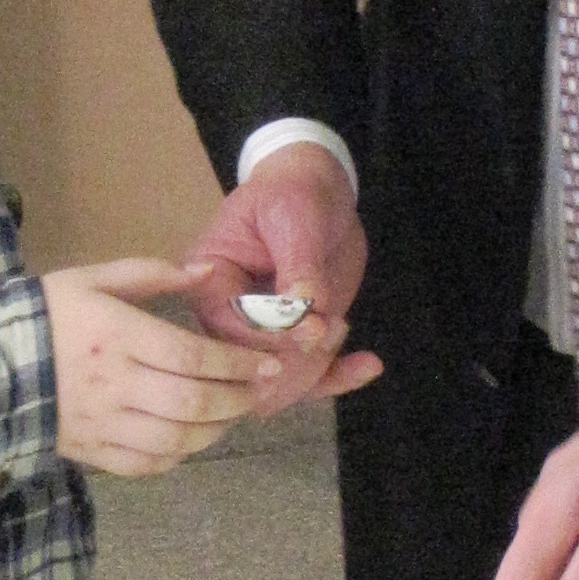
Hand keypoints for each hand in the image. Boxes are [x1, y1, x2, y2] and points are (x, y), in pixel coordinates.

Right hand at [44, 258, 285, 476]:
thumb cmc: (46, 315)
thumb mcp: (91, 278)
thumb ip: (151, 273)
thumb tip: (207, 272)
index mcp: (117, 335)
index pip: (192, 355)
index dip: (237, 363)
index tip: (267, 362)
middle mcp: (114, 383)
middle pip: (192, 402)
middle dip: (236, 399)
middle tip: (258, 390)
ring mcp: (103, 424)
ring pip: (175, 439)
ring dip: (215, 431)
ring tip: (231, 414)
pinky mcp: (92, 452)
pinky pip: (146, 464)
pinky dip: (178, 456)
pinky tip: (191, 440)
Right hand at [183, 145, 380, 411]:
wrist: (319, 193)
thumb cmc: (294, 194)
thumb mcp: (294, 218)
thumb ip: (300, 266)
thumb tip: (307, 313)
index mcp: (210, 279)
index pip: (225, 329)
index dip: (269, 339)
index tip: (314, 326)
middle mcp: (226, 315)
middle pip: (244, 369)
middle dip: (294, 362)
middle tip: (332, 326)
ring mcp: (258, 334)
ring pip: (275, 386)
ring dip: (316, 370)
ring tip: (342, 325)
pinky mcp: (292, 342)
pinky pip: (308, 381)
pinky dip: (340, 378)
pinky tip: (369, 363)